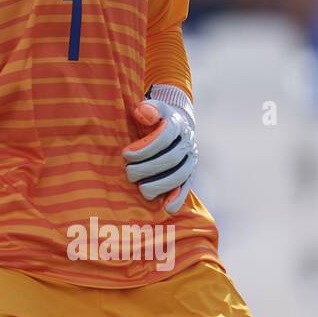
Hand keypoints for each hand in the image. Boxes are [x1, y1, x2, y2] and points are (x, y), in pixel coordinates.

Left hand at [122, 97, 196, 215]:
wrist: (177, 125)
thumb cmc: (155, 119)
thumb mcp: (151, 108)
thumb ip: (147, 108)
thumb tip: (142, 112)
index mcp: (177, 124)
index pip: (164, 136)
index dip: (144, 148)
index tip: (125, 154)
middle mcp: (187, 142)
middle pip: (170, 158)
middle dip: (147, 168)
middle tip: (129, 172)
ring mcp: (191, 160)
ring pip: (179, 175)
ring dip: (159, 184)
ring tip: (141, 189)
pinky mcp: (190, 174)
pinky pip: (186, 187)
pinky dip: (178, 198)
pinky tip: (167, 208)